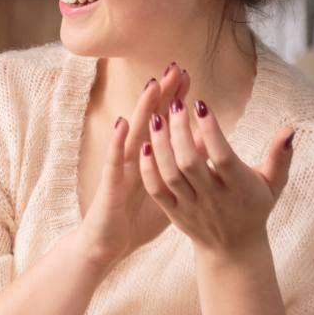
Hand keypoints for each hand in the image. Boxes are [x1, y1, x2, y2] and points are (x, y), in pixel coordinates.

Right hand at [77, 63, 190, 267]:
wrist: (107, 246)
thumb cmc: (135, 221)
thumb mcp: (169, 194)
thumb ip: (183, 173)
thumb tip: (206, 155)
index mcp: (150, 159)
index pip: (164, 123)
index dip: (175, 101)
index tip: (189, 78)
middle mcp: (134, 157)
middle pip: (150, 120)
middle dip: (163, 95)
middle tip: (176, 68)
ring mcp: (120, 168)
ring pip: (134, 133)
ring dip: (142, 109)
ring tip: (152, 85)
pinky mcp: (110, 184)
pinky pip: (114, 160)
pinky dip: (117, 141)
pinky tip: (122, 123)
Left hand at [139, 98, 293, 256]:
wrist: (233, 248)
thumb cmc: (253, 206)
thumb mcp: (272, 184)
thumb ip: (279, 157)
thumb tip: (288, 130)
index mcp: (239, 188)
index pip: (222, 157)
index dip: (211, 131)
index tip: (201, 104)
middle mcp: (213, 198)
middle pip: (190, 163)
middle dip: (180, 131)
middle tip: (174, 103)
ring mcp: (191, 206)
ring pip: (170, 174)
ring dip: (160, 145)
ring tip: (156, 118)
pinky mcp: (173, 213)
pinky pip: (156, 190)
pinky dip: (148, 169)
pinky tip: (143, 146)